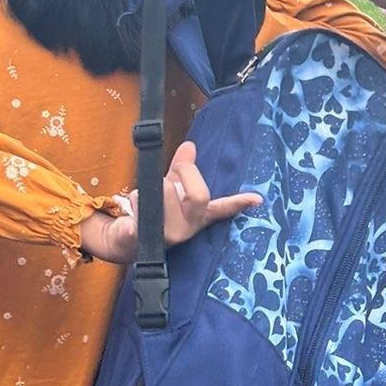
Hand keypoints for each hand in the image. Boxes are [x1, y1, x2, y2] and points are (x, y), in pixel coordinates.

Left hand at [80, 143, 259, 263]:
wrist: (129, 240)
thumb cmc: (155, 212)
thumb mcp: (171, 187)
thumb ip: (182, 167)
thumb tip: (190, 146)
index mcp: (198, 215)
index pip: (223, 208)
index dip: (240, 202)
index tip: (257, 199)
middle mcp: (189, 228)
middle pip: (198, 195)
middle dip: (183, 174)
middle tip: (171, 175)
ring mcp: (170, 236)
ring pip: (164, 192)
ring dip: (150, 188)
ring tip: (147, 200)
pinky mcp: (146, 239)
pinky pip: (141, 203)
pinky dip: (136, 202)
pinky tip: (134, 215)